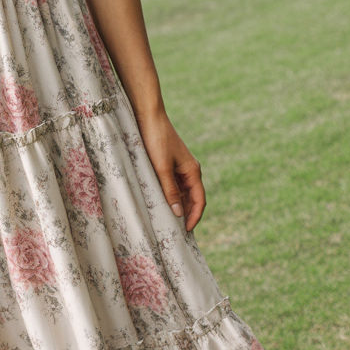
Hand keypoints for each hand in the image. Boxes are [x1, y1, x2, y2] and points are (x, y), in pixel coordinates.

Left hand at [135, 106, 205, 230]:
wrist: (149, 117)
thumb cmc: (156, 140)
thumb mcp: (161, 168)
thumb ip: (169, 190)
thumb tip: (178, 213)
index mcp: (193, 171)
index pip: (200, 199)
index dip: (195, 216)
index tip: (187, 231)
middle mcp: (190, 170)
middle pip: (193, 198)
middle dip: (188, 214)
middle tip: (178, 232)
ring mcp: (180, 168)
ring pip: (183, 193)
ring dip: (179, 206)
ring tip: (170, 222)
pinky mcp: (170, 165)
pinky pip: (174, 185)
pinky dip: (171, 196)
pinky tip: (162, 204)